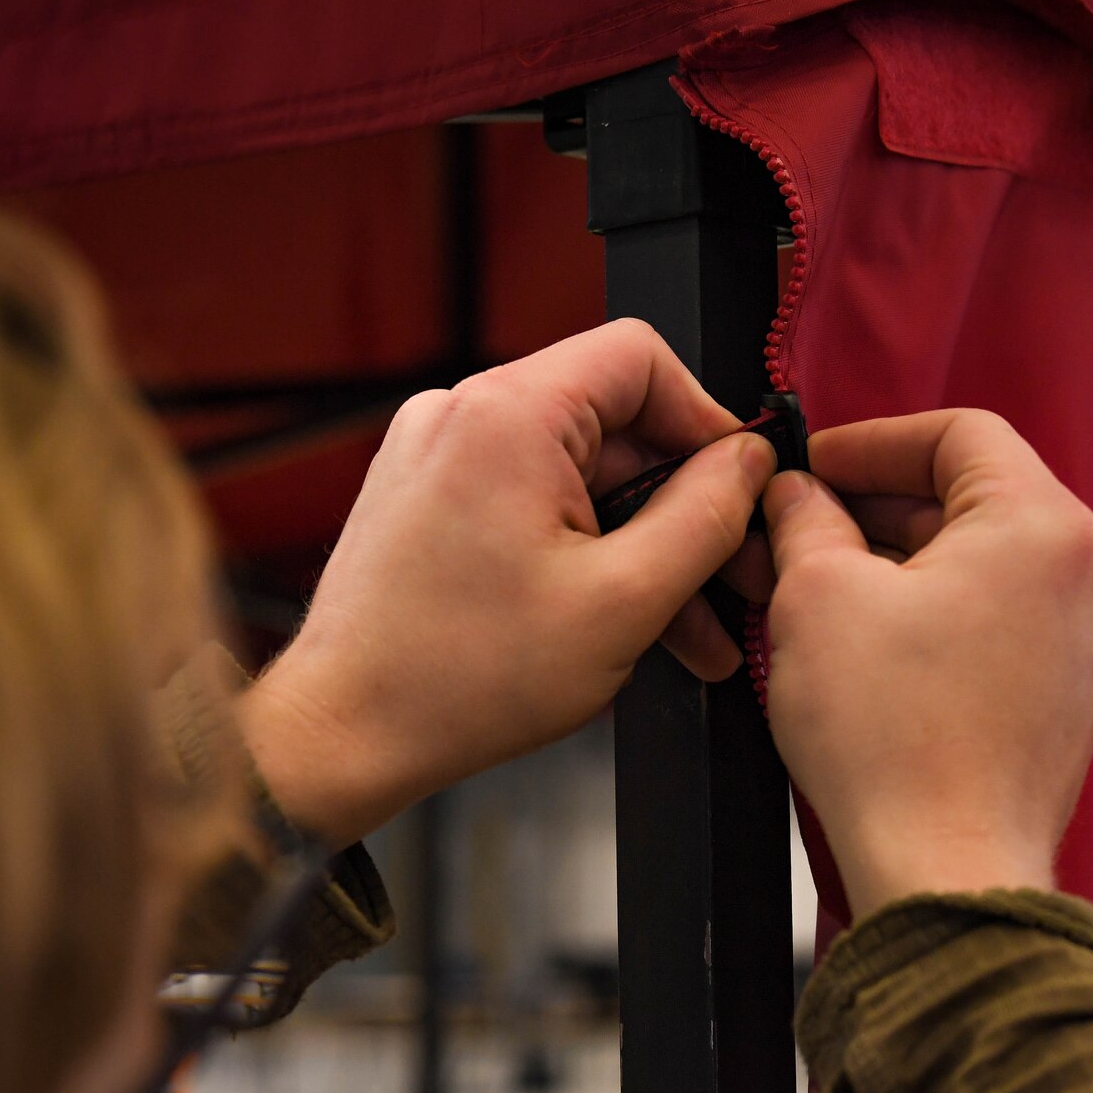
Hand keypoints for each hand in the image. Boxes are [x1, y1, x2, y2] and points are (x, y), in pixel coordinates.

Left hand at [237, 321, 776, 846]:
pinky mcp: (429, 500)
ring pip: (580, 475)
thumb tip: (747, 462)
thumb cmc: (456, 679)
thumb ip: (705, 517)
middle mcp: (462, 416)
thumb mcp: (623, 602)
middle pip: (615, 424)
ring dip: (641, 545)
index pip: (640, 357)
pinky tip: (622, 622)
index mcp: (506, 416)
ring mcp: (439, 457)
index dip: (706, 418)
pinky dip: (585, 553)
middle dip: (683, 507)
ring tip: (686, 630)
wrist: (345, 735)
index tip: (737, 484)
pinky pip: (534, 503)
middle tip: (731, 579)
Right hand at [761, 410, 1092, 919]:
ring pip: (983, 569)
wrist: (944, 873)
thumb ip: (805, 519)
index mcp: (1044, 526)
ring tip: (818, 597)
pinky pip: (1000, 629)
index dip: (870, 443)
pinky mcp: (1075, 704)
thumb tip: (796, 495)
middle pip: (973, 502)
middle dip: (875, 513)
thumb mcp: (817, 596)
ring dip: (901, 570)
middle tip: (794, 534)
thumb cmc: (889, 738)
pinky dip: (938, 622)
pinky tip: (869, 650)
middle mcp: (1091, 578)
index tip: (810, 468)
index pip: (958, 434)